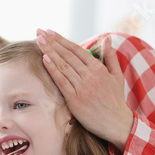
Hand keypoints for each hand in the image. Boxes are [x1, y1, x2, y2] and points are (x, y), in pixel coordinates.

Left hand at [36, 29, 133, 149]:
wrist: (116, 123)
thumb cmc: (115, 99)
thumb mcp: (117, 76)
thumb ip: (110, 57)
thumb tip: (107, 39)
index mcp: (98, 69)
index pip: (76, 50)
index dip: (61, 40)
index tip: (50, 32)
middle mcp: (90, 76)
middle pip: (67, 55)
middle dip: (52, 42)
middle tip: (39, 32)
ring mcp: (82, 87)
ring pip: (63, 66)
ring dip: (49, 52)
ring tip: (39, 41)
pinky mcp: (75, 99)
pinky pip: (62, 81)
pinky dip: (53, 69)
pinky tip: (45, 59)